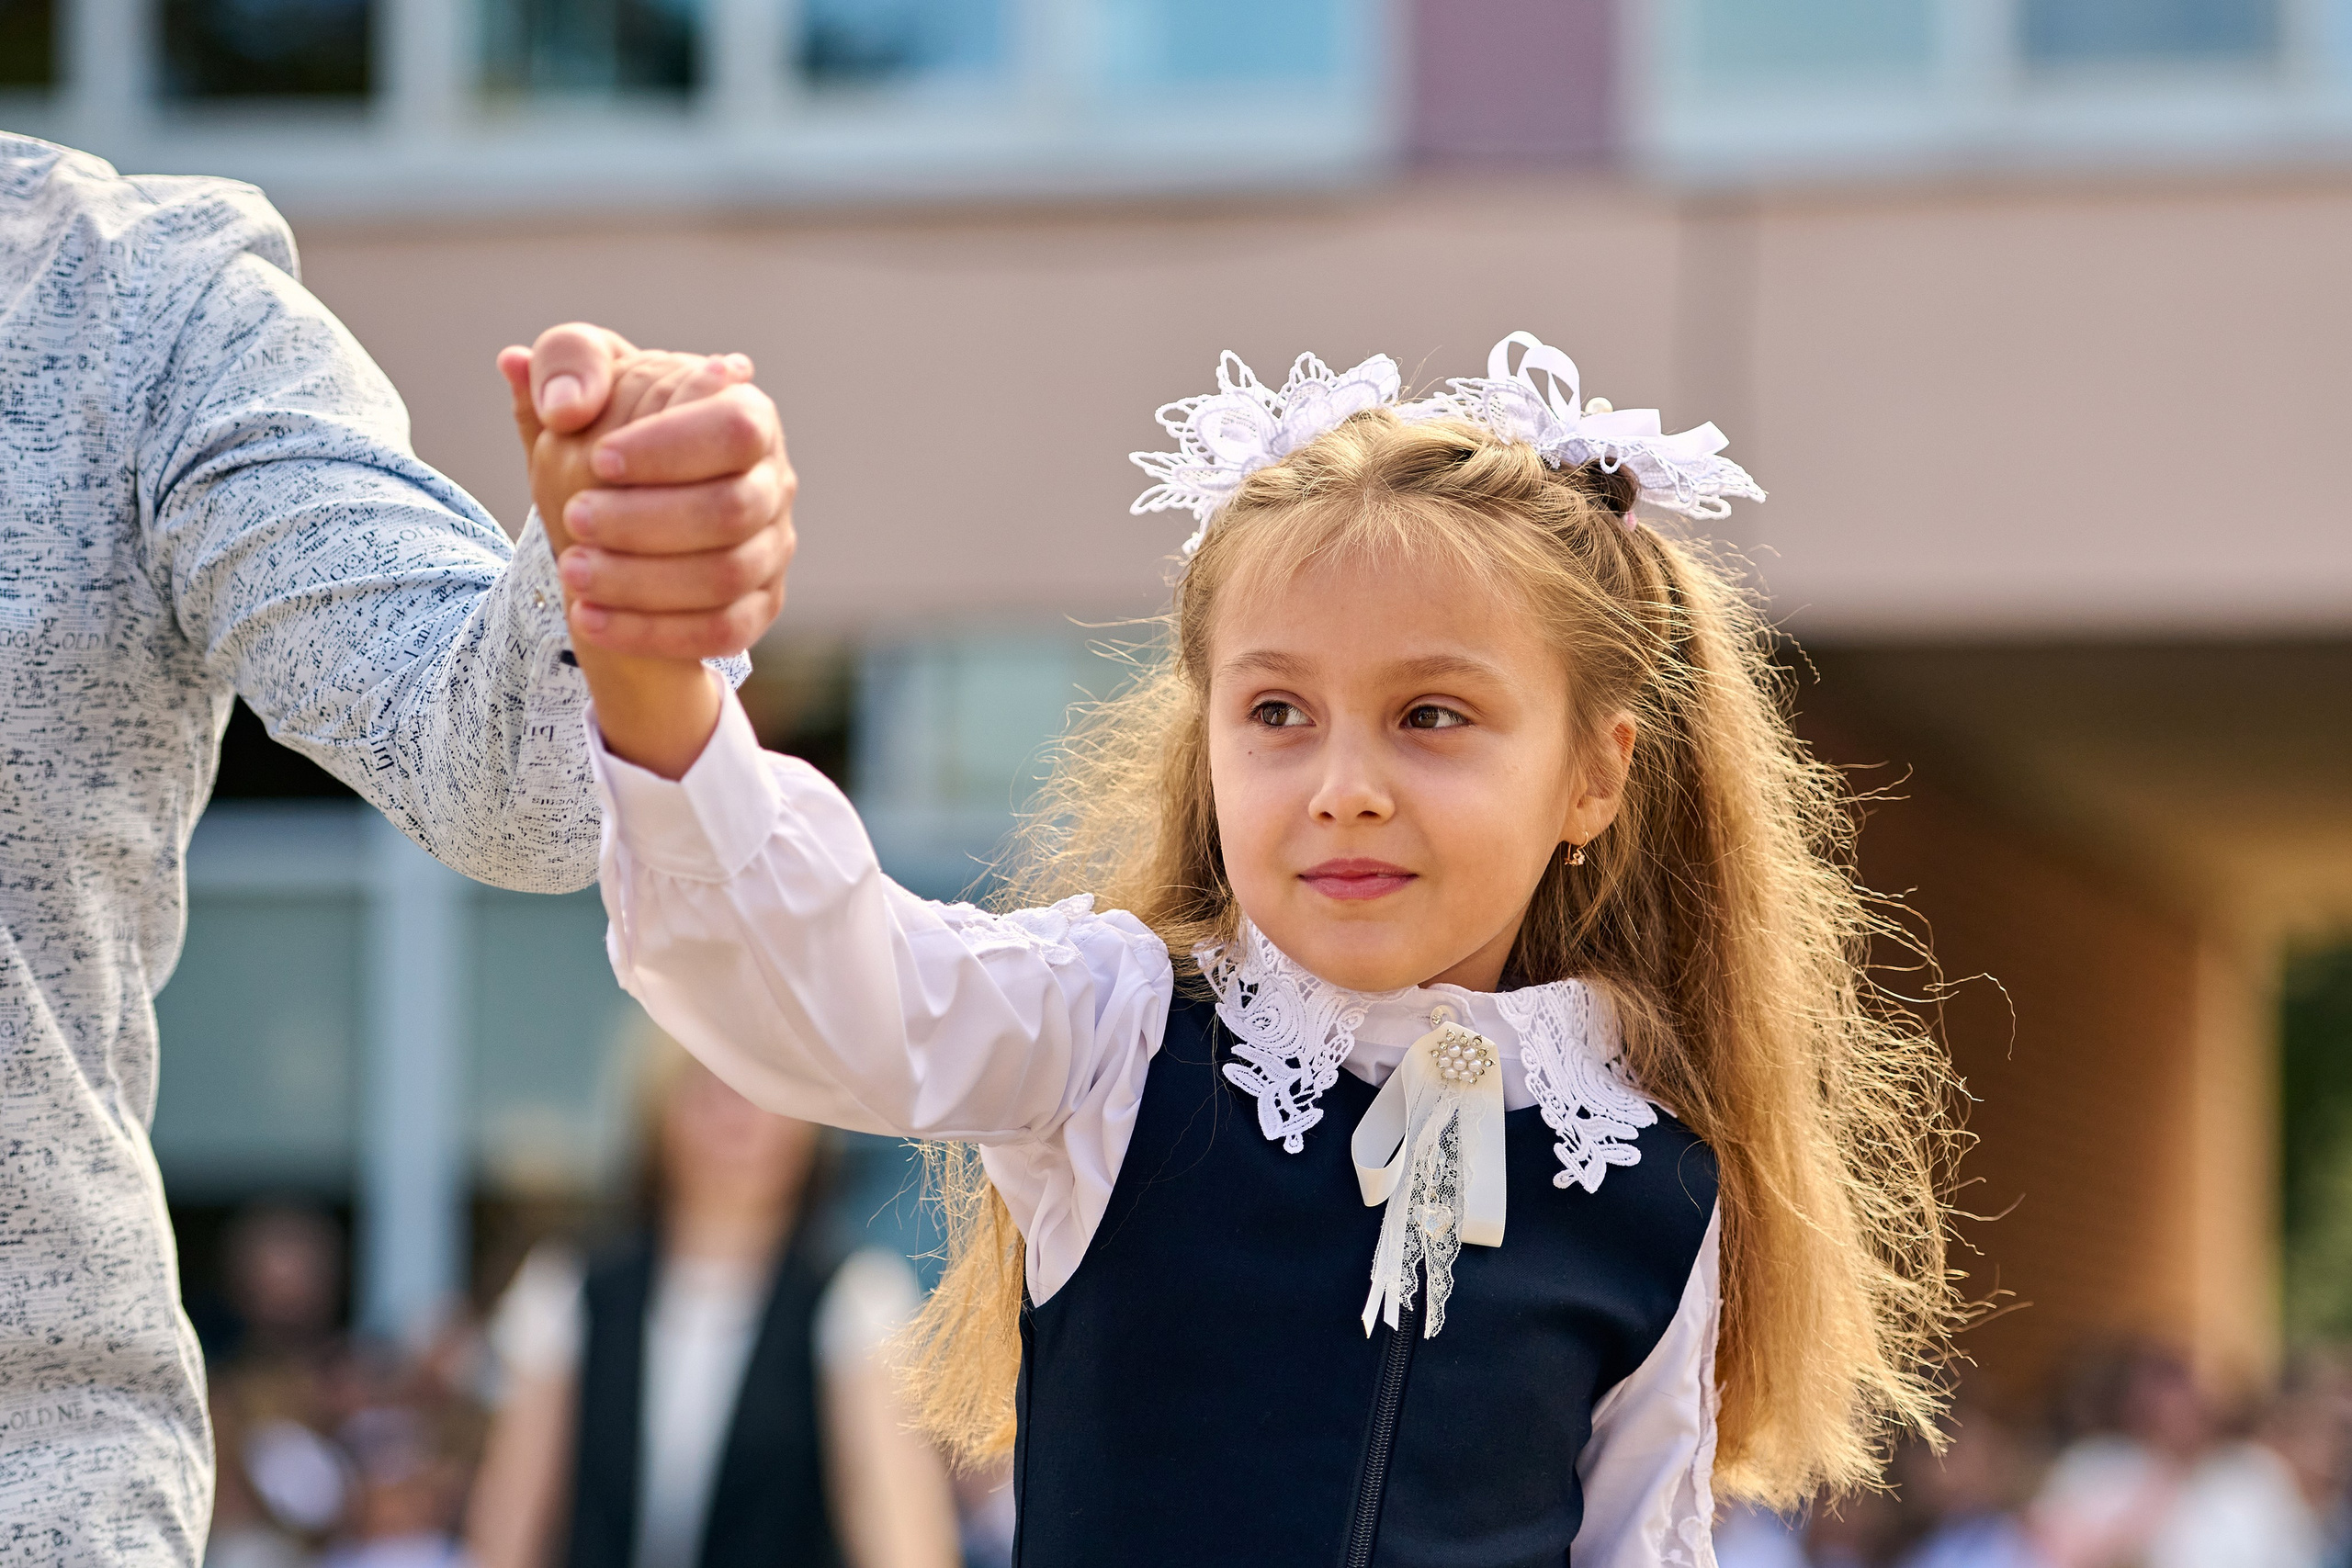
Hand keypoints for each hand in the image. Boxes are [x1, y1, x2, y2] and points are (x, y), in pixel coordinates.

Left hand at [497, 323, 796, 660]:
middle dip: (645, 521)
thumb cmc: (608, 424)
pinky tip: (592, 618)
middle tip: (573, 518)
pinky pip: (725, 631)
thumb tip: (565, 404)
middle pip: (733, 510)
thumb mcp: (580, 375)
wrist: (622, 500)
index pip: (735, 429)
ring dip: (642, 580)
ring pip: (727, 576)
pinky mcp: (759, 605)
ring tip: (572, 570)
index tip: (599, 459)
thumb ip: (568, 362)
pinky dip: (655, 631)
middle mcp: (772, 482)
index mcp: (747, 413)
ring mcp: (772, 548)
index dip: (670, 449)